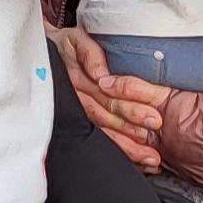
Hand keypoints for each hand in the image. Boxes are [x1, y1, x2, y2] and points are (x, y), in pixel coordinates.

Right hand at [47, 25, 166, 170]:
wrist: (48, 50)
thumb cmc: (66, 44)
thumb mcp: (76, 40)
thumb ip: (89, 55)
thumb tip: (102, 77)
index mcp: (79, 81)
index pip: (106, 99)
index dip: (129, 110)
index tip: (152, 119)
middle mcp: (79, 99)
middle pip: (106, 118)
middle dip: (132, 132)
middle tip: (154, 144)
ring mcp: (78, 111)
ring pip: (102, 131)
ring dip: (127, 147)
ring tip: (150, 160)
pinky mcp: (79, 119)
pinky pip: (97, 136)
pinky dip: (118, 148)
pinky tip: (137, 162)